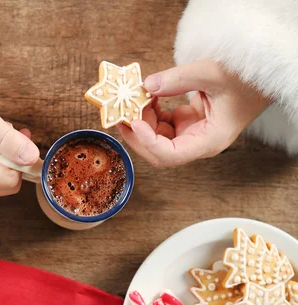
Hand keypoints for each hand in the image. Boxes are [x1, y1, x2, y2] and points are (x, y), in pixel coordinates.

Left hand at [118, 60, 269, 167]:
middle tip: (120, 113)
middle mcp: (197, 144)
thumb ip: (178, 80)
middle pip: (158, 152)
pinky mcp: (187, 124)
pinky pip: (162, 124)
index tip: (134, 123)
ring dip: (142, 120)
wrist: (260, 79)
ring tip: (134, 98)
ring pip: (157, 138)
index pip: (171, 155)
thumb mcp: (212, 73)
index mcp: (208, 142)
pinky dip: (151, 112)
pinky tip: (147, 95)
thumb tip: (146, 85)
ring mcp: (191, 135)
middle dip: (137, 135)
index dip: (148, 143)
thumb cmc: (246, 80)